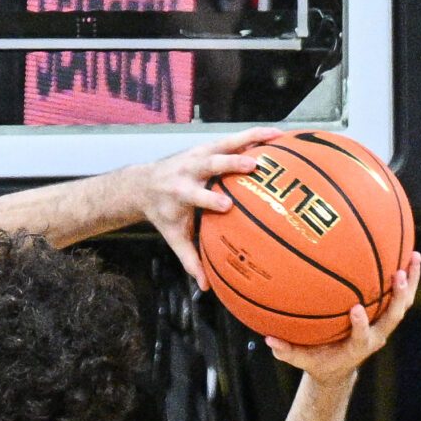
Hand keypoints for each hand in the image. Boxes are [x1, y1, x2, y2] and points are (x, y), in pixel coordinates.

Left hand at [139, 130, 285, 286]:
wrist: (144, 184)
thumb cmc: (164, 213)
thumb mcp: (174, 236)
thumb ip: (190, 259)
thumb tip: (206, 286)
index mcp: (181, 192)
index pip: (196, 196)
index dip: (210, 200)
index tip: (227, 206)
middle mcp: (190, 170)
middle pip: (211, 164)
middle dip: (231, 164)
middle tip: (253, 167)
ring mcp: (200, 154)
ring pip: (226, 144)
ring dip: (250, 140)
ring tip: (276, 137)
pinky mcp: (208, 146)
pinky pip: (233, 139)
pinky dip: (254, 135)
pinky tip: (277, 134)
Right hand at [266, 254, 420, 380]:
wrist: (339, 369)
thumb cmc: (319, 362)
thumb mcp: (302, 360)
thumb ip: (287, 351)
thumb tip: (268, 340)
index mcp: (357, 348)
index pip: (361, 336)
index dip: (360, 324)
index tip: (356, 308)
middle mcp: (375, 336)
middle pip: (393, 316)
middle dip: (397, 297)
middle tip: (398, 275)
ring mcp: (383, 325)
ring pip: (403, 304)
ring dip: (410, 282)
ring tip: (414, 256)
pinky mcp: (385, 316)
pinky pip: (400, 296)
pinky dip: (406, 276)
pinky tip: (407, 252)